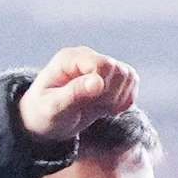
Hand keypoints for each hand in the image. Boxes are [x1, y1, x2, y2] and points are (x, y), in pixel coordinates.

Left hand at [16, 49, 136, 143]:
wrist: (46, 120)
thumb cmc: (44, 113)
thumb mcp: (54, 108)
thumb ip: (75, 93)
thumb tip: (98, 82)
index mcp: (69, 59)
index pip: (104, 64)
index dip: (103, 87)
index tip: (88, 102)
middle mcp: (87, 57)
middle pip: (119, 71)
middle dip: (110, 95)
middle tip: (91, 106)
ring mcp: (101, 65)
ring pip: (129, 76)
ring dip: (118, 98)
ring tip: (98, 107)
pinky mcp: (113, 76)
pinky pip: (133, 84)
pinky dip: (125, 101)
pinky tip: (107, 108)